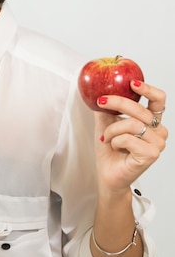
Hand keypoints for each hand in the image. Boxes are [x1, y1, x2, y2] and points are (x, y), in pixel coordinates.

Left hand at [94, 79, 166, 194]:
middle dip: (117, 103)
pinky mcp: (151, 154)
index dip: (148, 89)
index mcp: (152, 121)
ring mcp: (157, 144)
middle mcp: (158, 131)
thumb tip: (99, 87)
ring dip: (112, 129)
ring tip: (106, 137)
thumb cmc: (110, 150)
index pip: (158, 100)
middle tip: (101, 102)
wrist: (108, 174)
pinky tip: (114, 147)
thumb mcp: (106, 121)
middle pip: (140, 109)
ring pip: (131, 124)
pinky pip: (128, 138)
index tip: (132, 83)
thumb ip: (108, 106)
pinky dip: (115, 140)